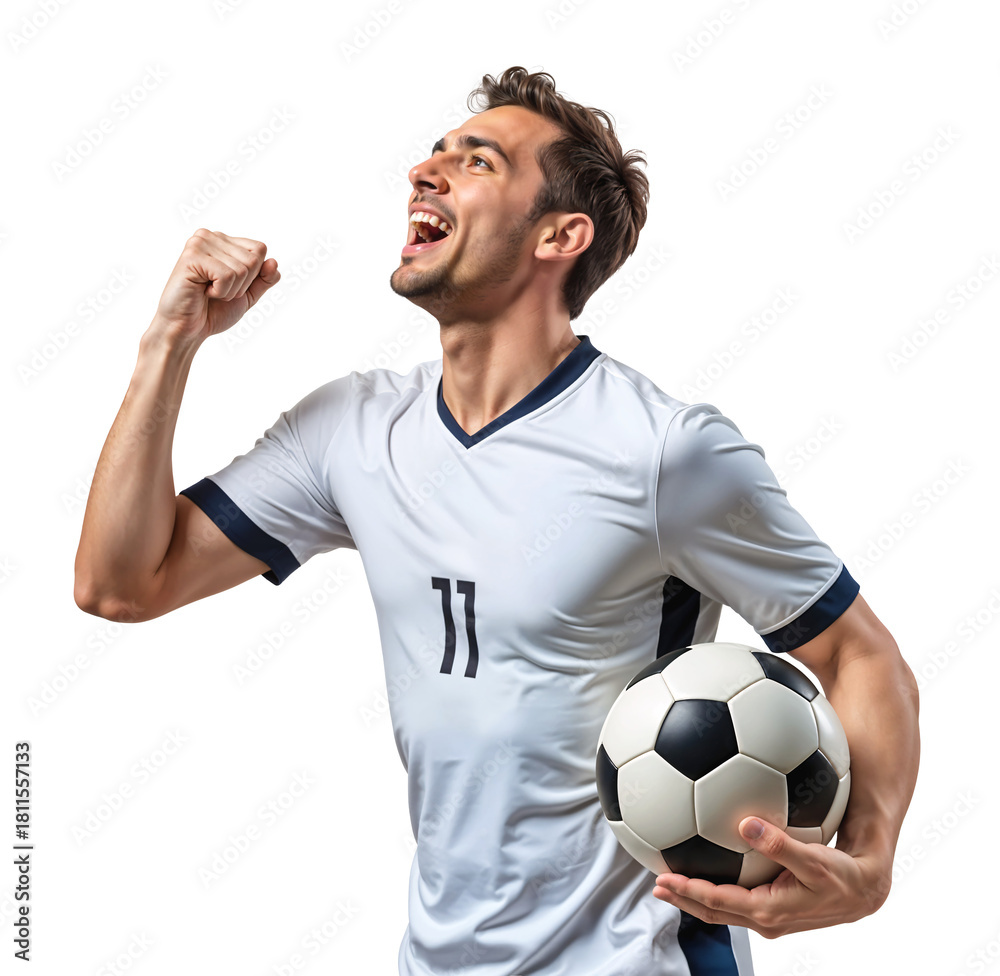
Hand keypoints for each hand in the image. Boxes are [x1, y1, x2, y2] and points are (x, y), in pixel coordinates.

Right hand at [151, 228, 279, 346]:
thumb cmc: (214, 311)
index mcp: (224, 241)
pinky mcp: (191, 256)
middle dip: (242, 285)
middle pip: (253, 259)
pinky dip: (220, 291)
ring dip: (230, 290)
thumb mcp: (248, 295)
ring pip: (242, 269)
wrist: (189, 329)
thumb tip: (274, 262)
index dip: (253, 276)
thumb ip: (264, 279)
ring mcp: (199, 243)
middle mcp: (211, 236)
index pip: (260, 249)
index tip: (232, 285)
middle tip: (218, 290)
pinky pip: (227, 275)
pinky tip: (203, 291)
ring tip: (210, 291)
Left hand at [650, 817, 891, 937]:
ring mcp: (768, 915)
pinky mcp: (773, 906)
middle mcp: (764, 918)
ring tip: (672, 879)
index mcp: (768, 912)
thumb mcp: (813, 859)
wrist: (864, 890)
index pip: (716, 902)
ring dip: (696, 895)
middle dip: (683, 897)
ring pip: (723, 908)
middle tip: (656, 883)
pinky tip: (708, 866)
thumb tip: (746, 824)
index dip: (688, 891)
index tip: (663, 879)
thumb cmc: (842, 875)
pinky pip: (736, 899)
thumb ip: (779, 844)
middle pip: (713, 910)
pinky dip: (716, 888)